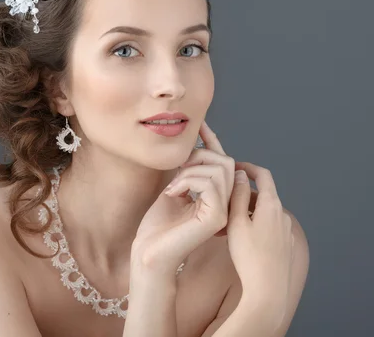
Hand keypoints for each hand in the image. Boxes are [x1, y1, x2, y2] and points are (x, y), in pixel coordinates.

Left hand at [131, 120, 234, 276]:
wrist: (148, 252)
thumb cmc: (157, 225)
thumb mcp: (174, 187)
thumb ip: (189, 170)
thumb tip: (195, 144)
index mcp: (216, 196)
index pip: (221, 162)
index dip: (212, 140)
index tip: (201, 122)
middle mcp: (225, 203)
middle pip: (225, 161)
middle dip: (199, 156)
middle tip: (177, 170)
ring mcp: (224, 211)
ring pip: (219, 168)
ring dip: (189, 171)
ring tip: (173, 187)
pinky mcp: (217, 216)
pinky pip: (211, 182)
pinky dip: (187, 181)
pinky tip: (173, 193)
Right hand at [226, 161, 294, 314]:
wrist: (268, 290)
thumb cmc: (249, 256)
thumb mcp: (236, 222)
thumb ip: (237, 195)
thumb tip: (239, 175)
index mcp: (271, 205)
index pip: (263, 175)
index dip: (248, 167)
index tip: (234, 167)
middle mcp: (282, 215)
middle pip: (262, 196)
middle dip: (242, 195)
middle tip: (221, 203)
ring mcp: (286, 232)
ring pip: (263, 214)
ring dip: (246, 213)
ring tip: (225, 226)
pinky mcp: (285, 247)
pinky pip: (269, 229)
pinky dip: (254, 227)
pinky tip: (240, 240)